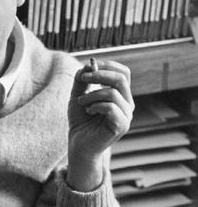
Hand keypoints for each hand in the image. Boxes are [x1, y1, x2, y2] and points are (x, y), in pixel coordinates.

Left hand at [67, 58, 133, 190]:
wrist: (79, 143)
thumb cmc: (80, 119)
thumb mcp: (78, 94)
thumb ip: (82, 79)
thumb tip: (90, 63)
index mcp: (121, 94)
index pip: (123, 72)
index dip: (107, 65)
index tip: (89, 65)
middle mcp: (127, 103)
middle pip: (121, 78)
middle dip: (99, 75)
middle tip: (82, 79)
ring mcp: (127, 115)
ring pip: (113, 93)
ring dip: (92, 94)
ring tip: (81, 102)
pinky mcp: (122, 126)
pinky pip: (111, 108)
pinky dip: (96, 106)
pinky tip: (88, 111)